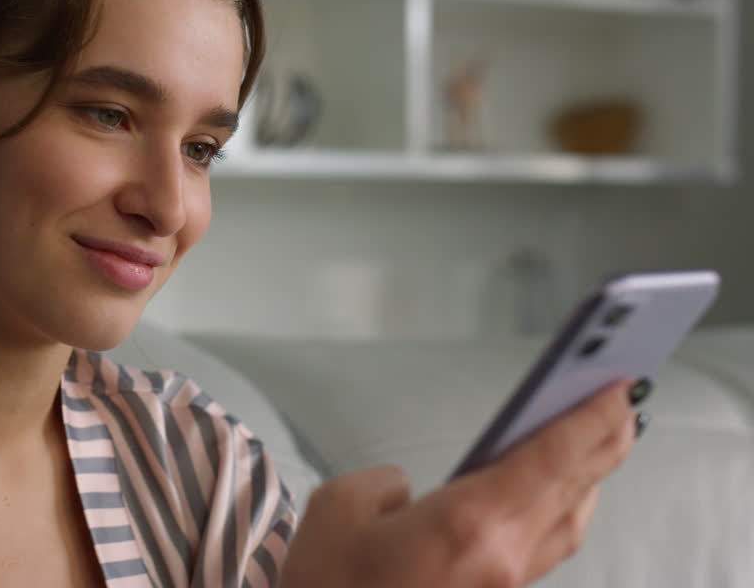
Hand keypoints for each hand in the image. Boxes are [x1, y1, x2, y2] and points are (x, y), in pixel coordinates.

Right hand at [278, 380, 635, 587]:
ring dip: (588, 481)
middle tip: (627, 404)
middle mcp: (500, 557)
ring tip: (599, 443)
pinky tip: (551, 496)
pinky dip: (559, 512)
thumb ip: (384, 483)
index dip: (589, 420)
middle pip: (571, 491)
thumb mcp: (339, 509)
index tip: (620, 388)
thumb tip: (409, 492)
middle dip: (605, 444)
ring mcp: (502, 585)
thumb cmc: (329, 584)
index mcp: (466, 523)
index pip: (547, 459)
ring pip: (566, 525)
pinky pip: (544, 548)